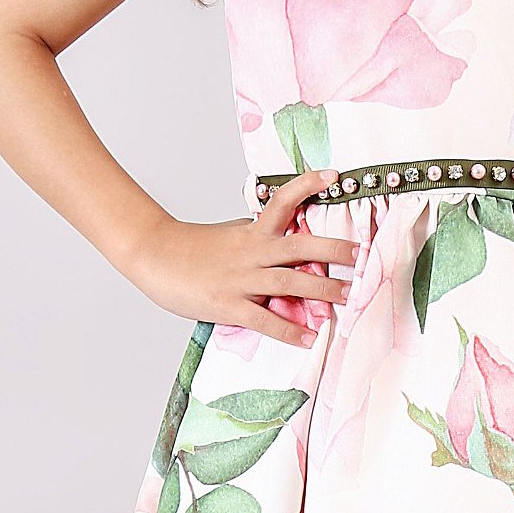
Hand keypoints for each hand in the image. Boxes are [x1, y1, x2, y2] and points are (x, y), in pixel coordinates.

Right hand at [121, 169, 358, 346]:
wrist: (151, 255)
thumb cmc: (189, 248)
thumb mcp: (228, 235)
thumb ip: (256, 238)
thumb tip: (283, 241)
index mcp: (251, 232)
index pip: (284, 201)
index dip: (309, 186)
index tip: (334, 175)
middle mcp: (251, 252)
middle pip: (300, 247)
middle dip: (334, 250)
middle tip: (362, 255)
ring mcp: (241, 279)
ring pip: (290, 283)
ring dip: (323, 290)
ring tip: (350, 296)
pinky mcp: (228, 305)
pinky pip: (265, 320)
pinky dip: (290, 330)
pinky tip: (311, 338)